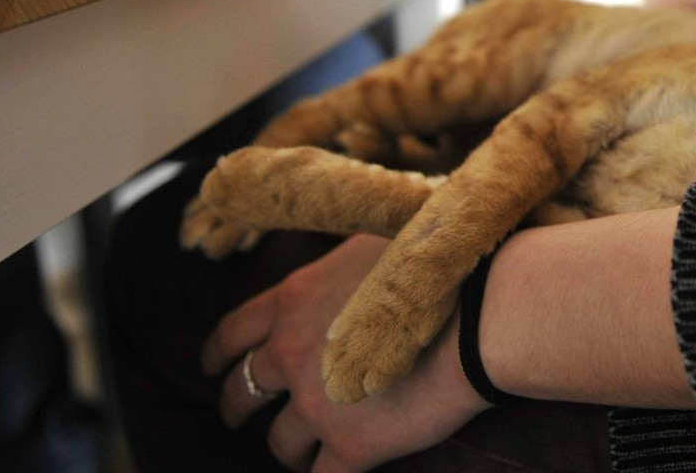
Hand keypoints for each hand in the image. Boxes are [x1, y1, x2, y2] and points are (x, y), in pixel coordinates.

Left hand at [200, 234, 490, 472]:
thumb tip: (328, 276)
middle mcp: (292, 353)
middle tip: (240, 414)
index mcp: (293, 301)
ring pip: (278, 441)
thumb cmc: (437, 268)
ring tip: (299, 447)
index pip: (232, 333)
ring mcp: (318, 404)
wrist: (482, 314)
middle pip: (241, 390)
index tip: (212, 367)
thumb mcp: (369, 245)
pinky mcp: (351, 447)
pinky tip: (331, 471)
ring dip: (286, 445)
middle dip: (236, 405)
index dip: (217, 355)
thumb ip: (333, 270)